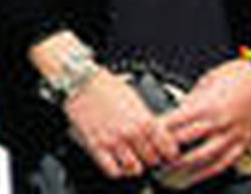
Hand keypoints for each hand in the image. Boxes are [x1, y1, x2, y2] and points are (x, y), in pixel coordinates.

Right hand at [62, 69, 179, 179]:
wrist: (81, 81)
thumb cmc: (106, 85)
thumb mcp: (135, 99)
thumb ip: (147, 119)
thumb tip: (157, 134)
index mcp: (146, 120)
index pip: (169, 150)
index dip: (168, 153)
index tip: (164, 153)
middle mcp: (132, 133)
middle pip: (152, 161)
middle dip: (149, 158)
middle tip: (143, 154)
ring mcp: (114, 140)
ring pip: (134, 169)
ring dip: (133, 166)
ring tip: (130, 160)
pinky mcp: (96, 145)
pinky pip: (112, 170)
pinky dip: (116, 170)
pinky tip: (115, 163)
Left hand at [158, 59, 250, 184]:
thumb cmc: (240, 74)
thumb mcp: (208, 80)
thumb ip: (193, 97)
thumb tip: (180, 107)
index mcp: (206, 105)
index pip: (174, 121)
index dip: (157, 130)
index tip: (146, 135)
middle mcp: (218, 122)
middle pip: (185, 141)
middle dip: (166, 149)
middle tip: (153, 155)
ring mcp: (232, 134)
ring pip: (204, 156)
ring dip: (186, 165)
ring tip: (172, 171)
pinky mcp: (245, 140)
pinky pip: (226, 160)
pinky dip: (211, 170)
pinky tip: (201, 174)